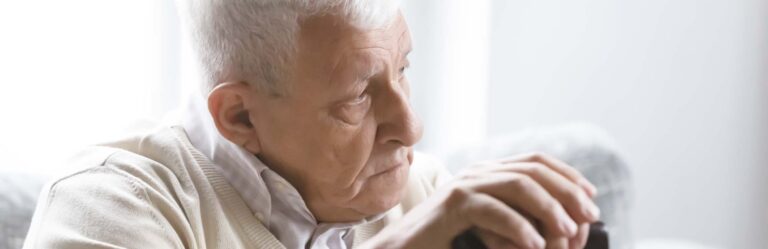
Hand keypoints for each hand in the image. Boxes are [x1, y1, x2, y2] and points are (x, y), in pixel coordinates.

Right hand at [361, 153, 599, 248]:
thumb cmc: (448, 243)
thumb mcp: (491, 229)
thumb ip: (519, 220)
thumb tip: (564, 226)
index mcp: (488, 174)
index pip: (536, 160)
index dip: (567, 175)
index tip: (590, 197)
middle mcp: (478, 172)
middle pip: (533, 169)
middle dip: (567, 191)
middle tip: (588, 216)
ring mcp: (464, 185)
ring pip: (517, 183)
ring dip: (549, 207)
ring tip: (566, 233)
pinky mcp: (452, 204)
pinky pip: (492, 209)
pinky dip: (518, 227)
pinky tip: (534, 245)